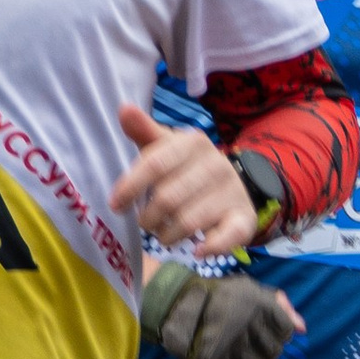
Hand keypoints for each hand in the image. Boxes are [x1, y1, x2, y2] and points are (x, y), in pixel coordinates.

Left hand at [111, 101, 259, 255]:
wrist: (234, 187)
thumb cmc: (187, 168)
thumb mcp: (166, 148)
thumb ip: (144, 131)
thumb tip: (123, 108)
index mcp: (193, 143)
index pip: (155, 163)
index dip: (131, 186)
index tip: (115, 205)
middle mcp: (216, 164)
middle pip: (168, 197)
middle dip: (149, 217)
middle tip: (145, 223)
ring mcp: (232, 191)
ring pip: (188, 221)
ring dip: (168, 235)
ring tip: (162, 235)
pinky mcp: (244, 218)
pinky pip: (225, 237)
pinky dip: (209, 247)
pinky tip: (196, 250)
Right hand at [140, 259, 301, 358]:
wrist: (176, 302)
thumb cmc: (219, 295)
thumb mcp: (251, 290)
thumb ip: (281, 306)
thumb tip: (304, 328)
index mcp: (261, 305)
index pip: (286, 332)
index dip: (278, 335)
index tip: (266, 332)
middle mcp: (250, 326)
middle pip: (273, 354)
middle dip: (265, 352)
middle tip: (249, 344)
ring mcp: (233, 347)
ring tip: (235, 353)